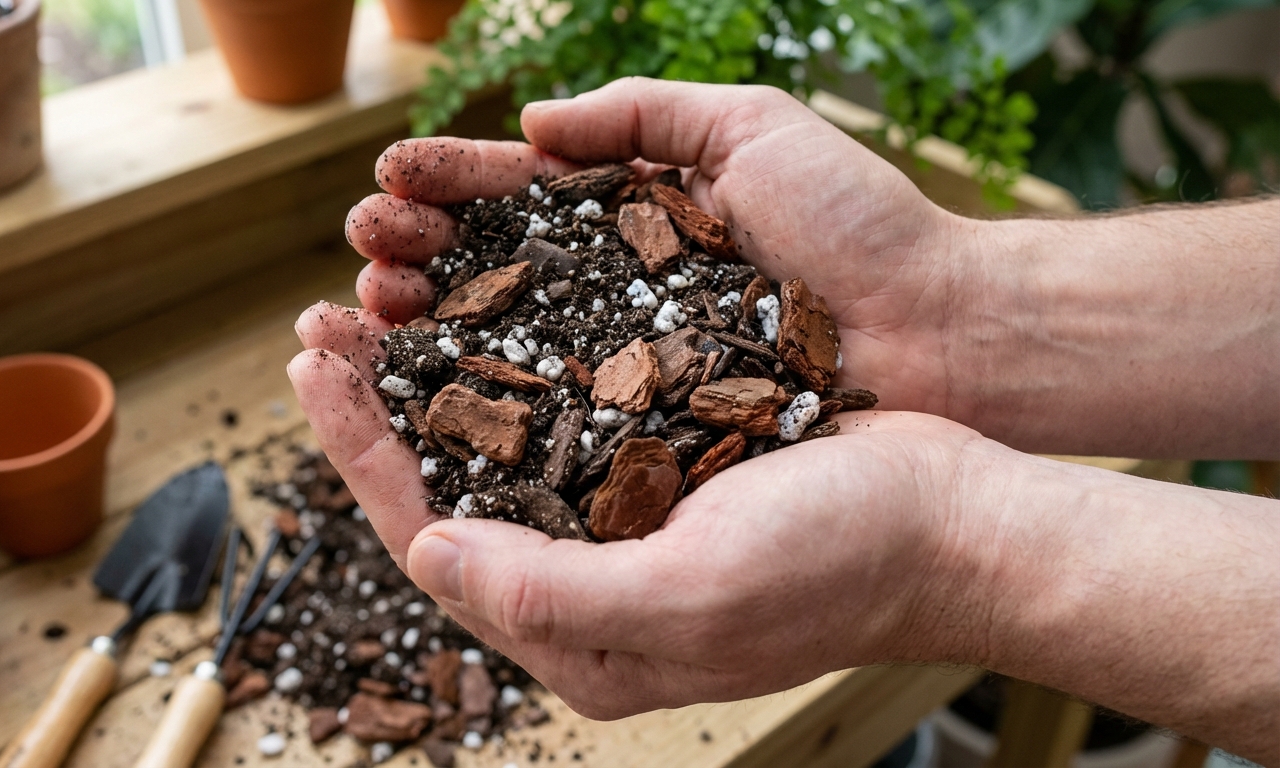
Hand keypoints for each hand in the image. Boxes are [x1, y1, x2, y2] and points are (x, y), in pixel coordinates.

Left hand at [289, 314, 999, 715]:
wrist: (956, 518)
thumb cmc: (844, 565)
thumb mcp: (696, 596)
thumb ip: (556, 597)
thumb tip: (428, 558)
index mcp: (583, 639)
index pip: (437, 544)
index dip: (366, 458)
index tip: (319, 373)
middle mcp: (591, 587)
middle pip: (450, 493)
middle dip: (380, 410)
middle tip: (325, 325)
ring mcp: (625, 528)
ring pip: (497, 449)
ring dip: (435, 378)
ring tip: (382, 308)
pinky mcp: (661, 471)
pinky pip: (559, 417)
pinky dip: (511, 364)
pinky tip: (482, 314)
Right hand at [344, 77, 971, 415]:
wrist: (939, 331)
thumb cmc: (857, 222)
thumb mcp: (750, 126)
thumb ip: (641, 113)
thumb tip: (528, 124)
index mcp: (630, 215)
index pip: (513, 196)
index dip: (446, 188)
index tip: (385, 182)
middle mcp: (614, 292)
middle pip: (488, 272)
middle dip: (413, 257)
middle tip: (359, 255)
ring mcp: (627, 364)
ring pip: (502, 344)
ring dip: (424, 326)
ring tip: (368, 311)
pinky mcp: (647, 431)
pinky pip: (551, 417)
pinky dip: (485, 403)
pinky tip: (425, 392)